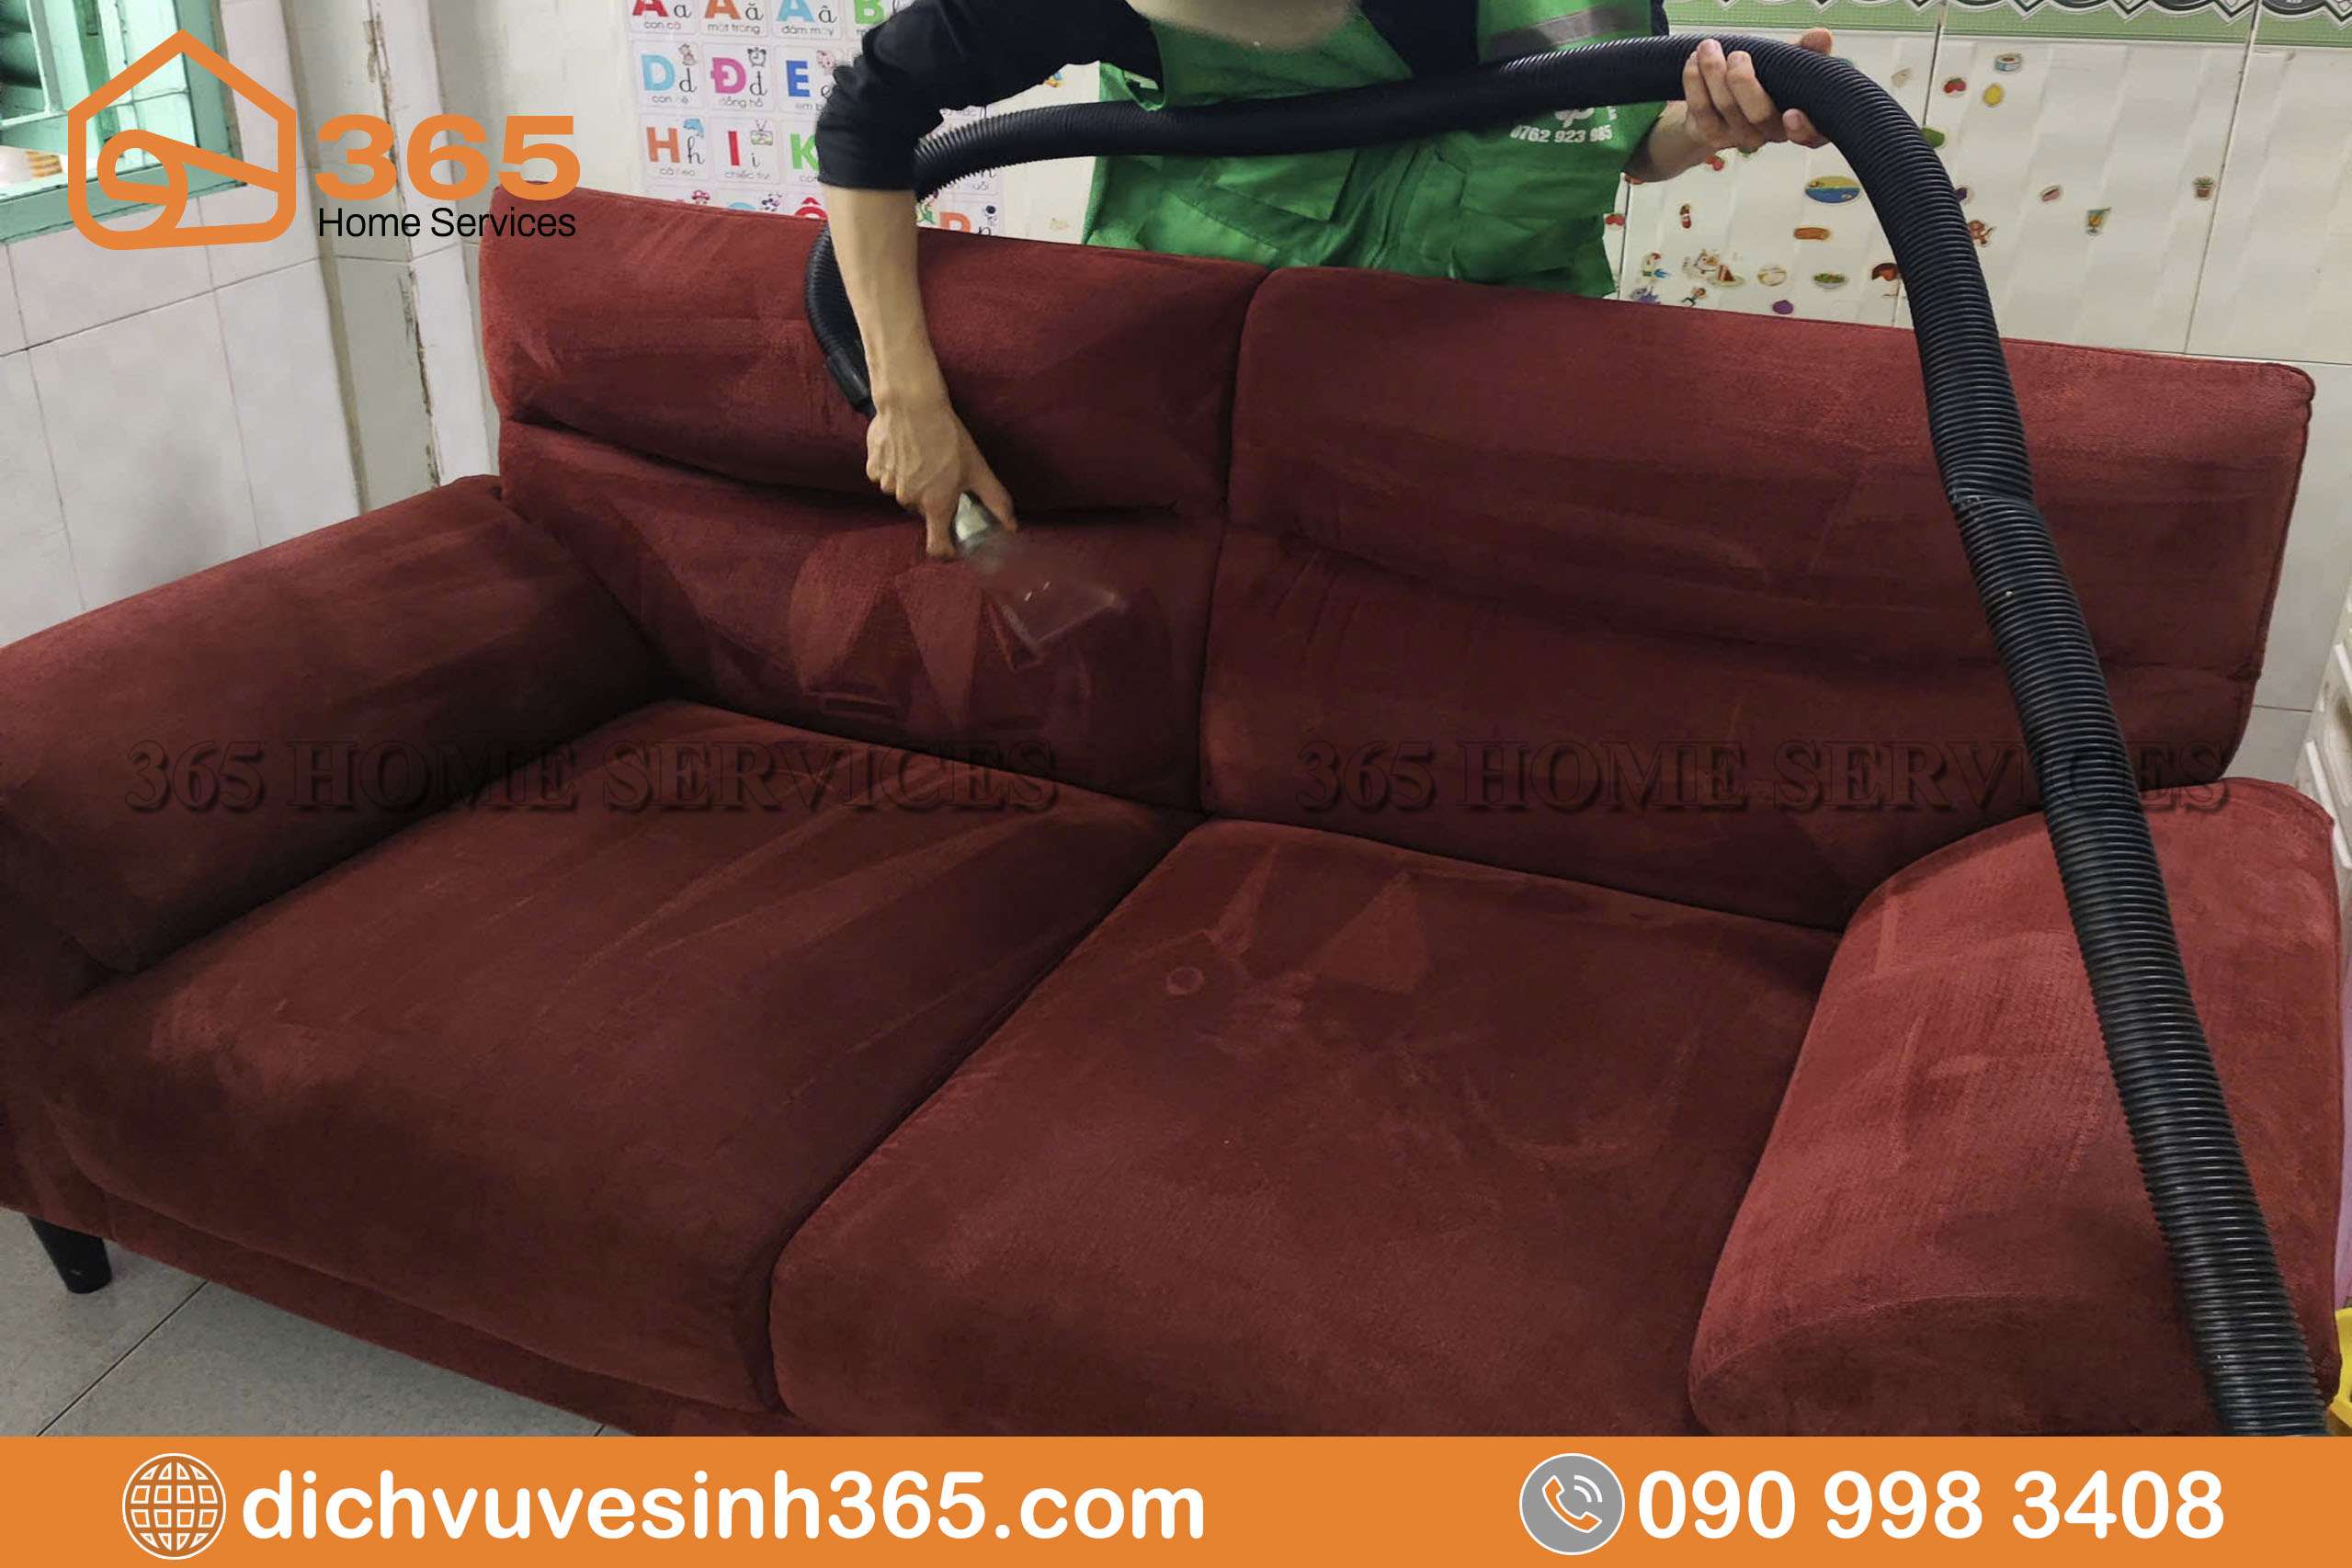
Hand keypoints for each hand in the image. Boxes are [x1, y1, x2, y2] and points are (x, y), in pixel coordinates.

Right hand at [865, 391, 1016, 559]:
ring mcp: (886, 485)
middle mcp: (908, 500)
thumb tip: (1012, 527)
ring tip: (924, 458)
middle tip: (943, 478)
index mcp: (935, 505)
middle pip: (922, 513)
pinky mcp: (872, 468)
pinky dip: (895, 469)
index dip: (946, 551)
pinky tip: (905, 450)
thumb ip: (996, 501)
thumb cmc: (948, 437)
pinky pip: (885, 477)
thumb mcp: (978, 469)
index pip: (937, 548)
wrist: (911, 403)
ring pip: (903, 494)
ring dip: (913, 484)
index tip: (953, 544)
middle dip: (933, 502)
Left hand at [1679, 31, 1831, 154]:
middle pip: (1759, 115)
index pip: (1812, 136)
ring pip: (1726, 107)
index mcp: (1798, 118)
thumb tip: (1820, 37)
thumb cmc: (1765, 81)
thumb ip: (1806, 51)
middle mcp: (1770, 132)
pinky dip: (1694, 81)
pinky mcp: (1711, 134)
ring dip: (1714, 73)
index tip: (1792, 113)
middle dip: (1744, 83)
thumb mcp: (1789, 63)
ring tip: (1709, 48)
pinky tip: (1693, 61)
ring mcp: (1739, 136)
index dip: (1803, 129)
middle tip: (1738, 56)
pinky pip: (1701, 108)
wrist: (1722, 100)